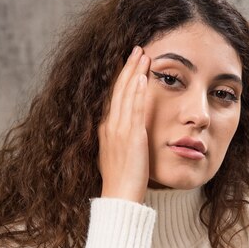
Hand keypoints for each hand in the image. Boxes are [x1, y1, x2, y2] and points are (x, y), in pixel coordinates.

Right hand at [98, 46, 149, 202]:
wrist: (120, 197)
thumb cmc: (122, 181)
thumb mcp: (118, 155)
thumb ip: (122, 140)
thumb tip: (128, 133)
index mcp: (106, 129)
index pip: (114, 97)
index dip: (122, 78)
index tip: (129, 63)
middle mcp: (109, 126)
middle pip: (118, 90)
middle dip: (128, 67)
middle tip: (137, 49)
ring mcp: (118, 130)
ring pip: (125, 94)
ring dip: (134, 72)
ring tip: (142, 54)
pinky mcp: (131, 136)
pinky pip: (133, 108)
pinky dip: (136, 91)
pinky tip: (142, 77)